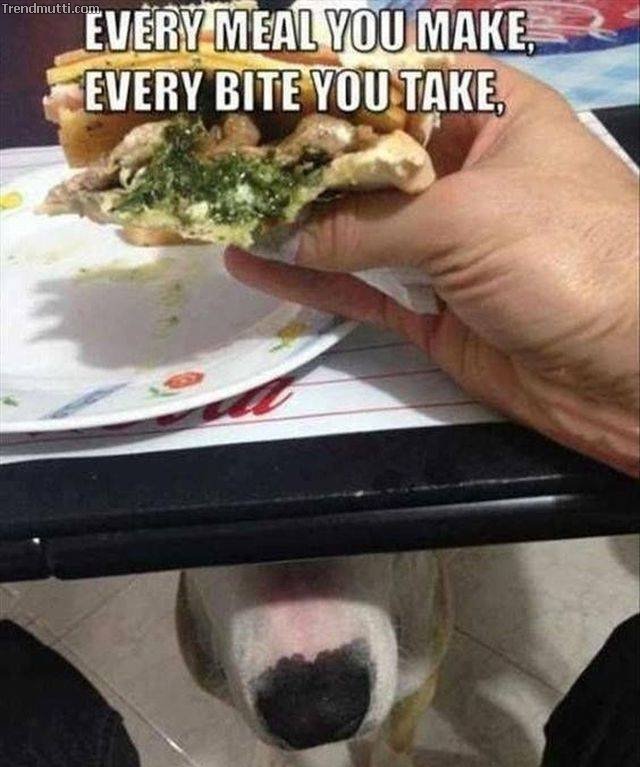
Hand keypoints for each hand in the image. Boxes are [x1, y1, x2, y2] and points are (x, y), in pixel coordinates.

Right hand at [225, 56, 638, 476]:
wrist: (627, 375)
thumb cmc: (566, 257)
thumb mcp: (466, 217)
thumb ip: (367, 224)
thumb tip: (280, 234)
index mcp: (491, 116)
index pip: (395, 86)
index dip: (328, 89)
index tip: (256, 92)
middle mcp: (463, 174)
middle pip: (366, 162)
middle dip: (298, 162)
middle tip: (223, 157)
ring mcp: (443, 246)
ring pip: (355, 229)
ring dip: (292, 224)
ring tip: (225, 208)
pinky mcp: (429, 309)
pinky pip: (359, 288)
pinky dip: (308, 281)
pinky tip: (253, 266)